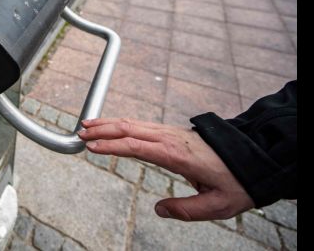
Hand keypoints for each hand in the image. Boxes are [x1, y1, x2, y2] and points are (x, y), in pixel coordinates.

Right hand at [78, 118, 253, 220]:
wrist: (253, 158)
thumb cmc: (236, 182)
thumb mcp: (217, 206)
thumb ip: (186, 210)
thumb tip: (158, 210)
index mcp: (176, 154)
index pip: (135, 146)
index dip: (111, 146)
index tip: (91, 147)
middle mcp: (170, 138)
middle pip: (129, 128)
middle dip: (102, 130)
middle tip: (80, 135)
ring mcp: (170, 132)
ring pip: (133, 123)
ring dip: (108, 124)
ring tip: (87, 126)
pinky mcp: (171, 132)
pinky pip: (141, 125)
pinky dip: (121, 124)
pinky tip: (111, 127)